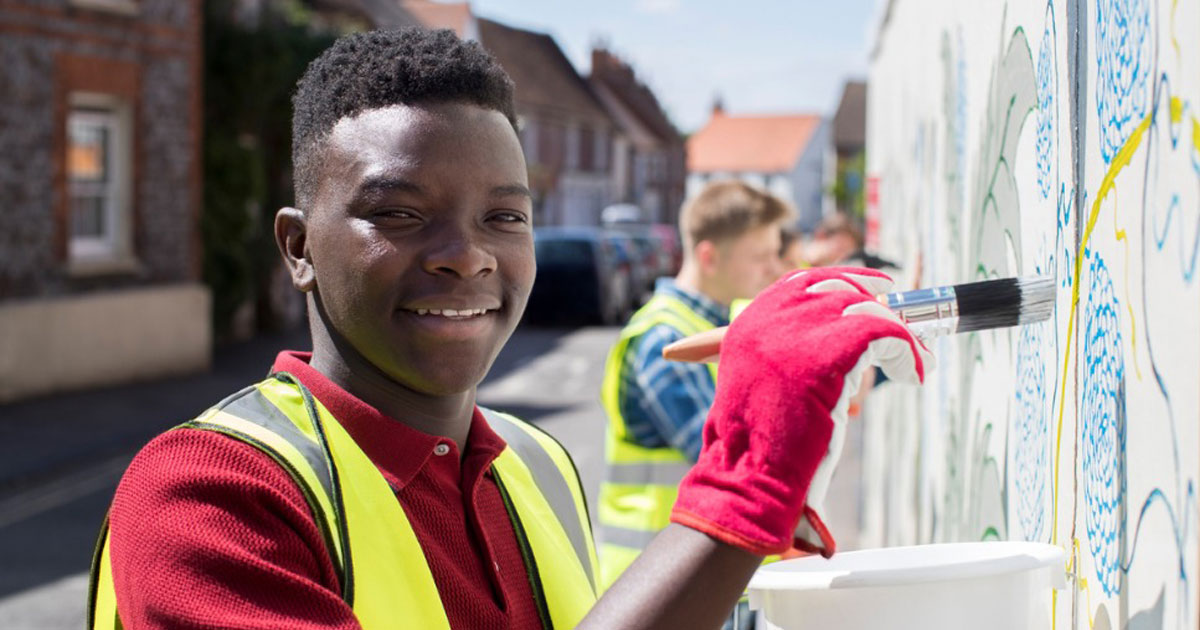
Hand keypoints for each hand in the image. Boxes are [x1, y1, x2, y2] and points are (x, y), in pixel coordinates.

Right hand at [669, 267, 933, 556]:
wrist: (751, 477)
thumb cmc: (759, 447)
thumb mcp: (761, 387)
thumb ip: (784, 357)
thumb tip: (837, 341)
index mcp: (749, 324)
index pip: (801, 283)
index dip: (844, 282)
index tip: (876, 290)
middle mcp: (769, 319)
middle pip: (839, 289)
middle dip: (877, 306)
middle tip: (904, 330)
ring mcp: (798, 332)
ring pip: (867, 310)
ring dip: (898, 335)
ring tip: (916, 361)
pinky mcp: (830, 351)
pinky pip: (886, 334)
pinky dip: (908, 352)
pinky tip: (913, 375)